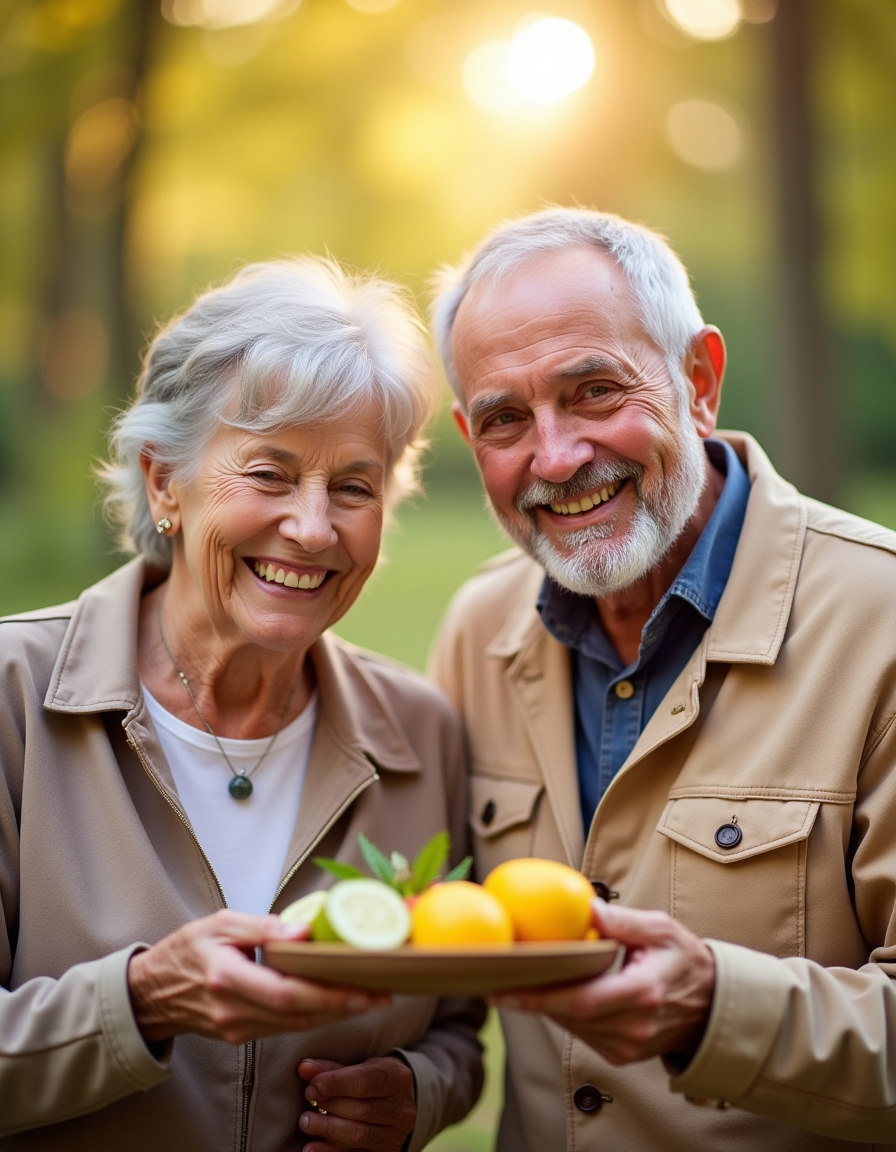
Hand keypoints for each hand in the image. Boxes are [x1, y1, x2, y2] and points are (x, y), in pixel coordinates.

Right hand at [127, 910, 390, 1043]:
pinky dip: (314, 1015)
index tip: (364, 988)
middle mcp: (233, 1011)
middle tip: (382, 993)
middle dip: (345, 1006)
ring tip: (370, 996)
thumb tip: (303, 931)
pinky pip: (285, 1027)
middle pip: (299, 1014)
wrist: (151, 992)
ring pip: (296, 1025)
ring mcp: (237, 1029)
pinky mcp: (241, 1036)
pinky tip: (338, 1002)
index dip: (329, 995)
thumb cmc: (185, 950)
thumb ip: (261, 926)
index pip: (286, 993)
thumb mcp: (218, 923)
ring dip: (335, 1013)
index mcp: (227, 978)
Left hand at [297, 1056, 415, 1151]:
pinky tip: (311, 1147)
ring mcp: (394, 1135)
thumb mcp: (361, 1066)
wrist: (398, 1103)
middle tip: (309, 1098)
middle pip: (362, 1110)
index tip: (314, 1084)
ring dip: (328, 1129)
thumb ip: (332, 1068)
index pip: (366, 1082)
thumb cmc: (375, 1080)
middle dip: (330, 1104)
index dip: (337, 1083)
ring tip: (306, 1121)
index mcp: (398, 1079)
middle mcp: (401, 1110)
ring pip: (359, 1135)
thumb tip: (304, 1068)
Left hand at [489, 900, 715, 1064]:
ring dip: (547, 1003)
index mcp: (641, 992)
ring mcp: (629, 1045)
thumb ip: (623, 920)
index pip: (579, 1000)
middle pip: (568, 1014)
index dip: (537, 998)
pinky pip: (582, 1033)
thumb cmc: (684, 959)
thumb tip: (588, 907)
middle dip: (532, 996)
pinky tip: (555, 991)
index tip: (501, 990)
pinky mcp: (623, 1055)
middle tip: (495, 977)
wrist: (712, 1004)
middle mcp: (634, 1026)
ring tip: (520, 979)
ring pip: (571, 1025)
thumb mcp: (660, 929)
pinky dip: (566, 1012)